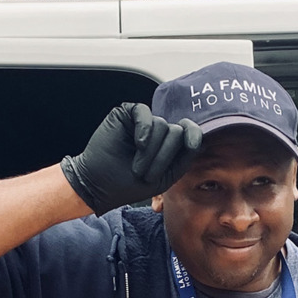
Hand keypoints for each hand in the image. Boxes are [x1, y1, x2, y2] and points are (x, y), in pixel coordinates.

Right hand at [61, 102, 203, 212]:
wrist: (100, 185)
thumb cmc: (130, 184)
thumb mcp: (166, 177)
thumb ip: (184, 157)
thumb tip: (198, 137)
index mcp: (170, 145)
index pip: (190, 132)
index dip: (194, 135)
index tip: (192, 144)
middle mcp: (159, 131)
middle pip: (177, 131)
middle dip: (165, 155)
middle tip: (146, 174)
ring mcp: (143, 122)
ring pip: (161, 124)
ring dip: (150, 151)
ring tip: (136, 167)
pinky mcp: (127, 114)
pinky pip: (144, 112)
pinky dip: (144, 129)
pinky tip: (138, 144)